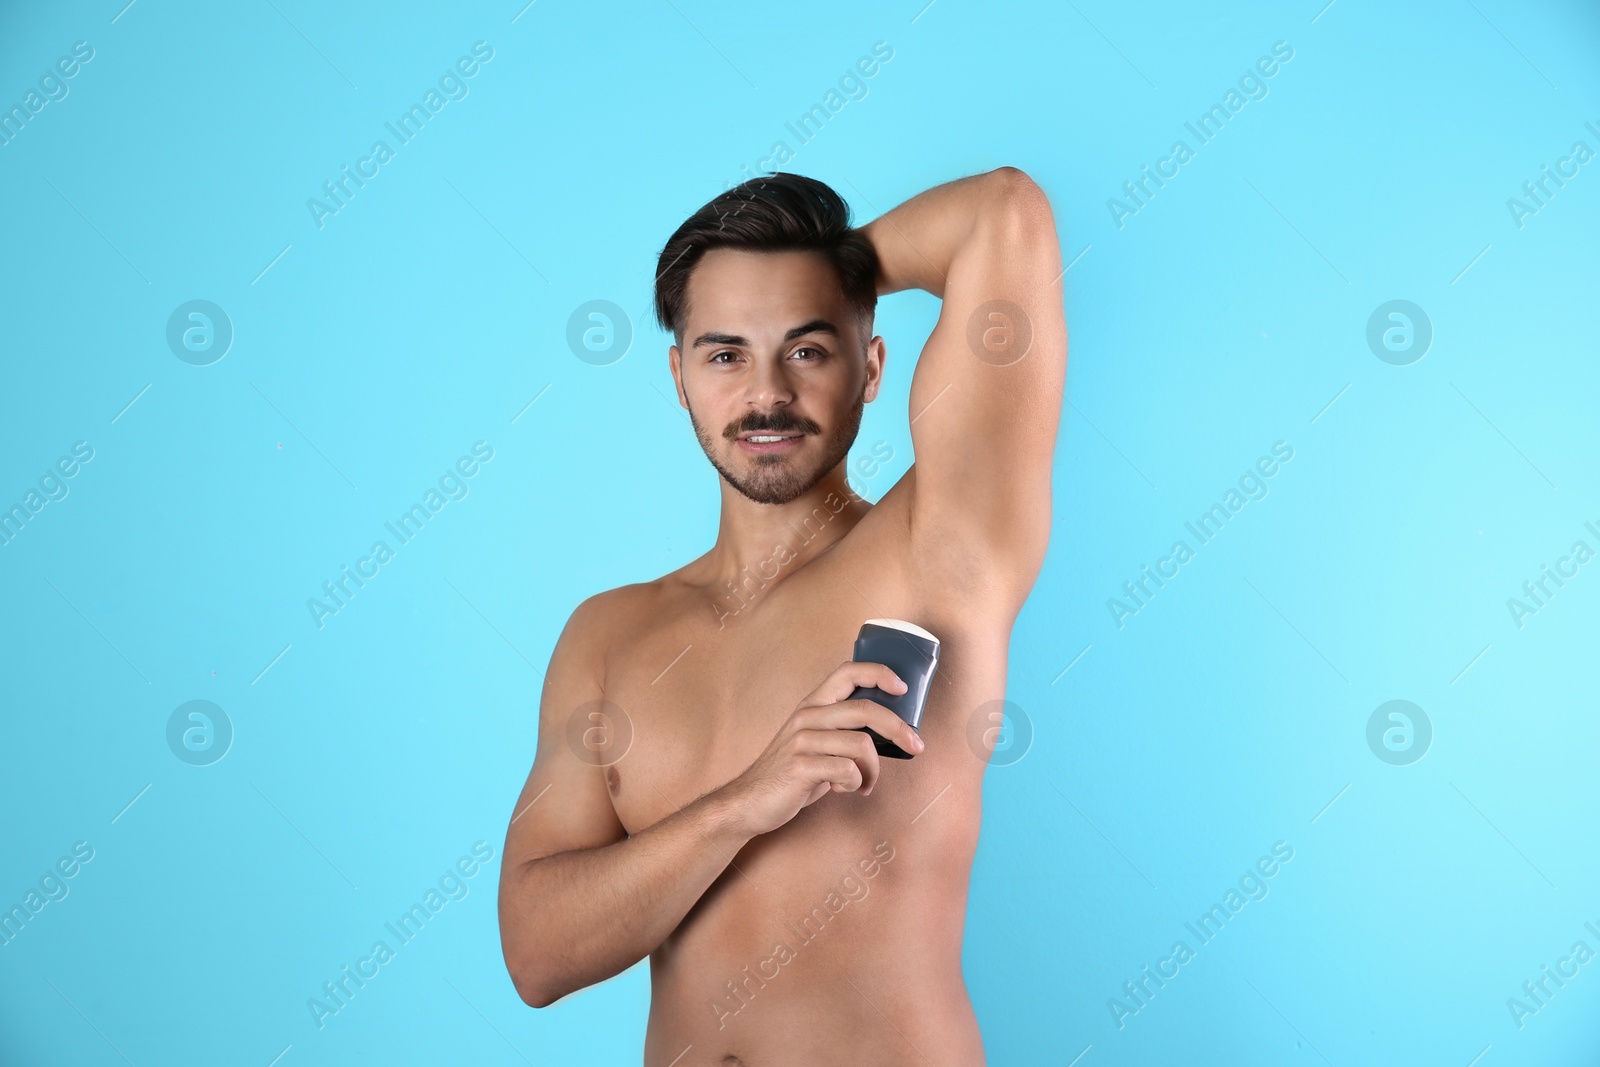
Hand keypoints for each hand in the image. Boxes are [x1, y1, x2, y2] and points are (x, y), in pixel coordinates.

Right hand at [724, 661, 925, 836]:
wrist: (749, 801)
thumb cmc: (790, 773)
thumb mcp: (815, 742)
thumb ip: (843, 730)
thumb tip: (890, 730)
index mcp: (813, 705)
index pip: (848, 672)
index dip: (879, 673)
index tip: (902, 688)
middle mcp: (807, 716)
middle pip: (866, 710)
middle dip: (899, 728)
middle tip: (916, 746)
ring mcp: (802, 741)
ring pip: (861, 745)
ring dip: (873, 770)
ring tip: (865, 783)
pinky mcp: (801, 766)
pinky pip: (847, 770)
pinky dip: (855, 784)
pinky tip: (844, 790)